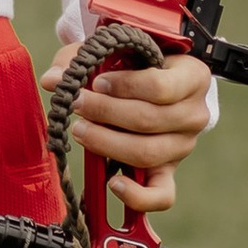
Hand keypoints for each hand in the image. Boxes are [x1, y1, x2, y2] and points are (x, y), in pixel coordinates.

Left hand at [58, 48, 213, 214]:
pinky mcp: (169, 171)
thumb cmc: (133, 65)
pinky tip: (112, 184)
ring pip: (146, 153)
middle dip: (105, 112)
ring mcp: (183, 146)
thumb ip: (81, 60)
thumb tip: (52, 80)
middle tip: (77, 104)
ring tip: (81, 131)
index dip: (124, 86)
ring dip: (106, 143)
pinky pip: (161, 195)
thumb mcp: (112, 52)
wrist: (153, 86)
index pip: (160, 87)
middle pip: (148, 120)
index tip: (97, 82)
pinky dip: (136, 195)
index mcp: (193, 77)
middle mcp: (195, 114)